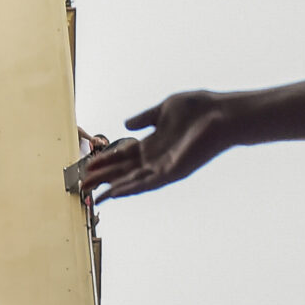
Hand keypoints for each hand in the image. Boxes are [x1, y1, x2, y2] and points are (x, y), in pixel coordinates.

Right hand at [80, 90, 233, 200]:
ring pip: (132, 181)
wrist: (223, 114)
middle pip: (123, 172)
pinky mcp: (173, 172)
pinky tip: (116, 194)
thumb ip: (145, 118)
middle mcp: (156, 159)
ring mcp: (164, 167)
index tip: (86, 167)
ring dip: (112, 189)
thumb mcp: (164, 109)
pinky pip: (148, 184)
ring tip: (94, 196)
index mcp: (152, 144)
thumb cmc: (200, 109)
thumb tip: (126, 125)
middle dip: (102, 179)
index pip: (122, 157)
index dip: (104, 162)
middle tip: (82, 187)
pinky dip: (131, 189)